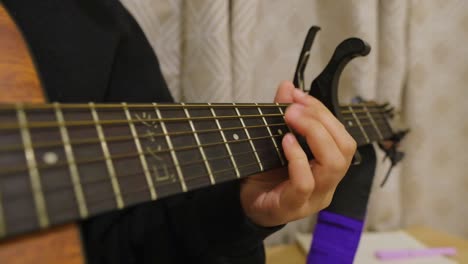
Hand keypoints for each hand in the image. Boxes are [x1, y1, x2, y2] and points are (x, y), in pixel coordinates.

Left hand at [240, 81, 356, 226]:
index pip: (342, 136)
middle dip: (321, 120)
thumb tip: (288, 86)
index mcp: (327, 166)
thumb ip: (283, 114)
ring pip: (333, 165)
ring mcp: (313, 198)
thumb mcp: (274, 139)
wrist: (244, 203)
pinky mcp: (293, 207)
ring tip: (290, 118)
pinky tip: (286, 142)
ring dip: (314, 134)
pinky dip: (298, 158)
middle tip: (294, 107)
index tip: (299, 95)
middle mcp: (327, 183)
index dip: (324, 112)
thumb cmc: (264, 173)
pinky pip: (305, 183)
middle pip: (345, 148)